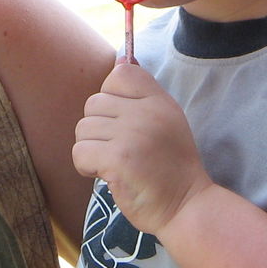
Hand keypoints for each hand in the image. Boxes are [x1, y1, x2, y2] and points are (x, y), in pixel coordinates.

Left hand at [71, 63, 212, 235]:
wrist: (186, 207)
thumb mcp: (166, 119)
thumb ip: (142, 94)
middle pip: (93, 103)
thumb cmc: (171, 166)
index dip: (111, 96)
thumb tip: (120, 60)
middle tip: (119, 149)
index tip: (122, 120)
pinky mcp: (118, 159)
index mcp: (159, 100)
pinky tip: (107, 174)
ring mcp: (132, 135)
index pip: (120, 74)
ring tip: (114, 163)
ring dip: (91, 149)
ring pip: (83, 128)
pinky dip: (86, 166)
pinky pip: (80, 152)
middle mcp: (146, 112)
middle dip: (98, 129)